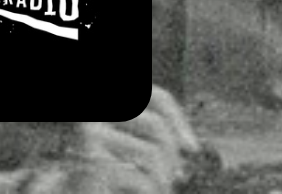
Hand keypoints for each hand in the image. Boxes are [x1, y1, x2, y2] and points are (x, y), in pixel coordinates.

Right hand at [72, 85, 201, 192]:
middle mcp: (95, 116)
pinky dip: (151, 190)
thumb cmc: (109, 179)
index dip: (179, 120)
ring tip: (160, 188)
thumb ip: (157, 142)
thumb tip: (189, 147)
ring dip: (163, 177)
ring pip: (151, 152)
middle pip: (156, 125)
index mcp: (109, 111)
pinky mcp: (91, 163)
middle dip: (172, 155)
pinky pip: (140, 176)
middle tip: (175, 178)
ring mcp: (90, 135)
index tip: (192, 149)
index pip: (157, 97)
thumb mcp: (136, 153)